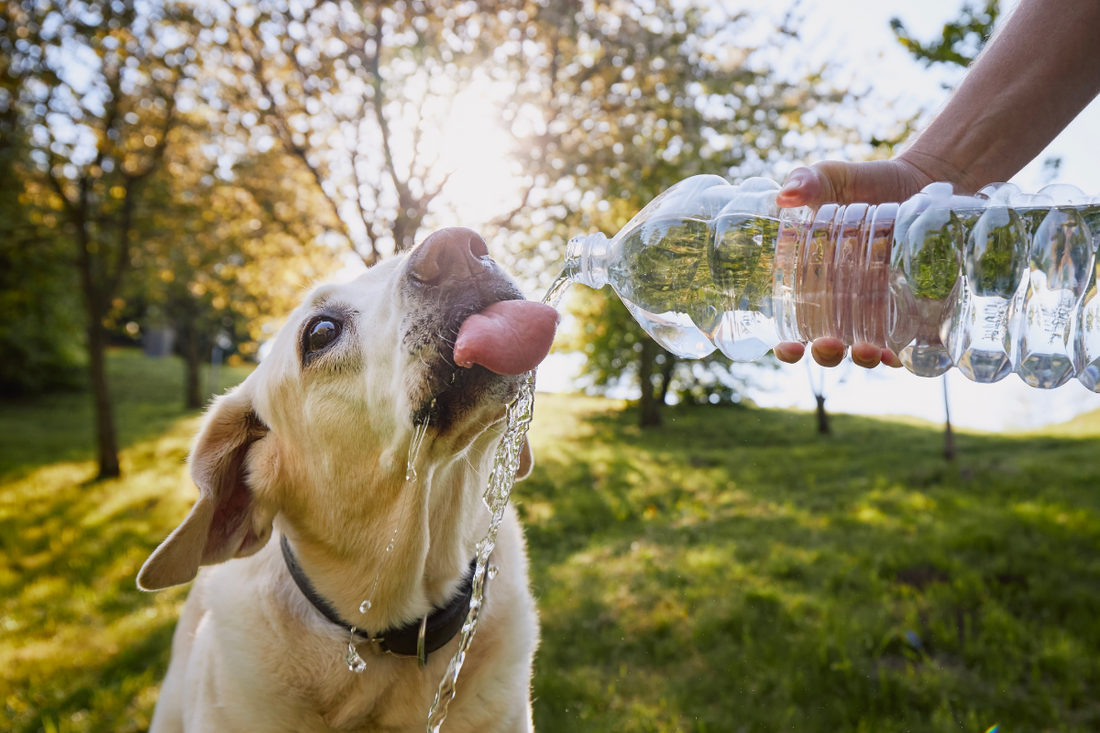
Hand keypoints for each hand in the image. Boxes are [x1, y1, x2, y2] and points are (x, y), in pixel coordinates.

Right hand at [771, 157, 939, 368]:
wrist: (923, 180)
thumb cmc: (867, 183)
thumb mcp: (833, 178)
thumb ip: (807, 181)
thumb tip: (785, 196)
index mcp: (813, 283)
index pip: (793, 326)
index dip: (787, 346)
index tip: (786, 348)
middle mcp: (844, 306)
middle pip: (828, 347)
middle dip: (827, 354)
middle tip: (829, 344)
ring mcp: (879, 311)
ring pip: (866, 351)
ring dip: (864, 358)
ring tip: (868, 351)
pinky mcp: (914, 308)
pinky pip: (907, 342)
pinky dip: (902, 355)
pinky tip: (899, 355)